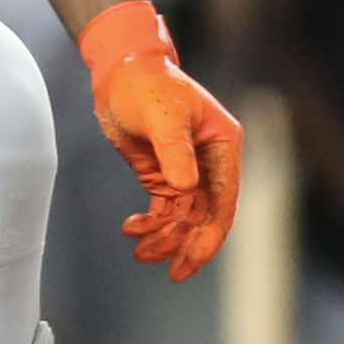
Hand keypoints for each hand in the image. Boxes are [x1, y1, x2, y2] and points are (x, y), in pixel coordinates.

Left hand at [79, 0, 244, 281]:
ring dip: (164, 237)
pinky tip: (131, 230)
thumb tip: (186, 188)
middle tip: (171, 272)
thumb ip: (175, 151)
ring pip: (183, 217)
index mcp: (223, 146)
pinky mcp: (163, 173)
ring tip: (140, 250)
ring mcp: (187, 170)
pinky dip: (150, 224)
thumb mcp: (162, 115)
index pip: (223, 202)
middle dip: (188, 246)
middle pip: (205, 217)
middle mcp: (210, 162)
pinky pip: (164, 209)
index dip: (209, 236)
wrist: (120, 71)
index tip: (191, 262)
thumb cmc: (146, 85)